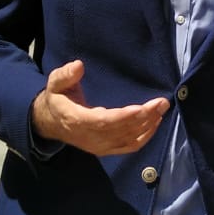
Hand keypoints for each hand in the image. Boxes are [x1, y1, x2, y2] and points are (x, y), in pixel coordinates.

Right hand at [31, 60, 168, 156]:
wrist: (51, 122)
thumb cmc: (58, 98)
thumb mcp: (55, 83)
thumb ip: (66, 75)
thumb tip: (78, 65)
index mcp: (77, 120)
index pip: (103, 122)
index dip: (123, 117)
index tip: (141, 108)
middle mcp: (90, 137)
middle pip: (121, 130)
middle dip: (144, 117)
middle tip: (162, 102)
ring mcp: (100, 146)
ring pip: (128, 139)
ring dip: (148, 125)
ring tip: (162, 108)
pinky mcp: (107, 149)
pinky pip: (129, 146)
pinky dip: (145, 137)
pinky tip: (155, 123)